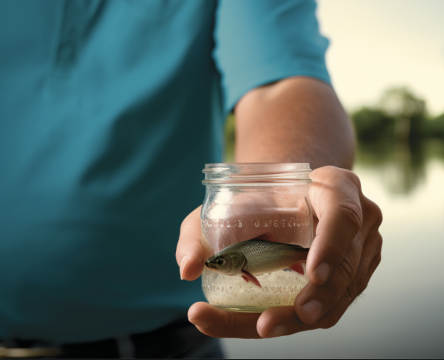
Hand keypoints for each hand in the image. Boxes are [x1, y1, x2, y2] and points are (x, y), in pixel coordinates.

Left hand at [176, 166, 381, 337]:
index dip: (331, 246)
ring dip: (305, 318)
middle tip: (269, 322)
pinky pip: (338, 302)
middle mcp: (359, 217)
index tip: (311, 274)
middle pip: (345, 267)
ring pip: (343, 294)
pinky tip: (270, 324)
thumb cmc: (256, 200)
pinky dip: (305, 318)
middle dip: (314, 301)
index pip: (343, 215)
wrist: (285, 198)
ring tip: (261, 327)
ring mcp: (362, 248)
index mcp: (336, 186)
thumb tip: (188, 269)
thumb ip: (197, 232)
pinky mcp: (355, 271)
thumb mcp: (224, 204)